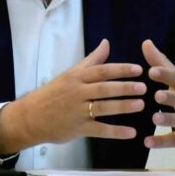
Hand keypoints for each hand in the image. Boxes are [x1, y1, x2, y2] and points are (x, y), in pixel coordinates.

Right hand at [0, 39, 146, 154]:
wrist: (31, 116)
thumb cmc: (54, 92)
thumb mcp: (71, 73)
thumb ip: (92, 60)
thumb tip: (106, 43)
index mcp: (77, 77)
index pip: (101, 71)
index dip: (120, 70)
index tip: (138, 69)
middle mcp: (77, 92)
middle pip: (104, 88)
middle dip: (124, 88)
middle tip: (143, 87)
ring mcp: (77, 111)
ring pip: (103, 108)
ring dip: (123, 107)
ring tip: (141, 105)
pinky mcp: (78, 129)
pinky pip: (99, 130)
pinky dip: (115, 132)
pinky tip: (131, 133)